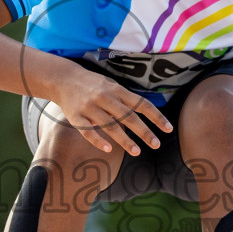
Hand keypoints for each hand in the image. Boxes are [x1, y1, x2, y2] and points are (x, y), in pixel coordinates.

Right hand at [48, 65, 172, 155]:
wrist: (64, 79)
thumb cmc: (93, 85)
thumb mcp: (112, 86)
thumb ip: (126, 100)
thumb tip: (146, 115)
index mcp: (117, 90)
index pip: (141, 104)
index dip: (156, 116)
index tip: (168, 128)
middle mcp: (105, 97)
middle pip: (128, 117)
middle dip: (144, 131)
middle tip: (156, 144)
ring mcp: (90, 107)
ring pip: (110, 126)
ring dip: (125, 140)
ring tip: (137, 152)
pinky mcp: (76, 117)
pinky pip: (88, 131)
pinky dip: (98, 140)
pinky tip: (109, 149)